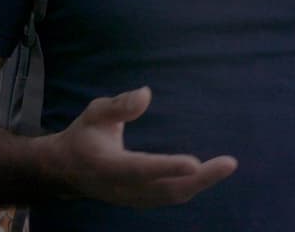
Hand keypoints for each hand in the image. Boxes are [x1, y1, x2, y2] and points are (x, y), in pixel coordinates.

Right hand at [43, 87, 236, 207]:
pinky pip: (170, 197)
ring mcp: (132, 199)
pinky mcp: (141, 200)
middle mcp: (121, 188)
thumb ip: (119, 105)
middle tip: (229, 163)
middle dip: (200, 179)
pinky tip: (210, 173)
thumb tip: (146, 94)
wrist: (65, 170)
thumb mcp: (94, 112)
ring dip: (201, 184)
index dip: (166, 168)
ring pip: (171, 197)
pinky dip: (192, 187)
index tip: (194, 163)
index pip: (140, 169)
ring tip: (226, 166)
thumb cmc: (84, 135)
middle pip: (165, 190)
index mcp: (106, 165)